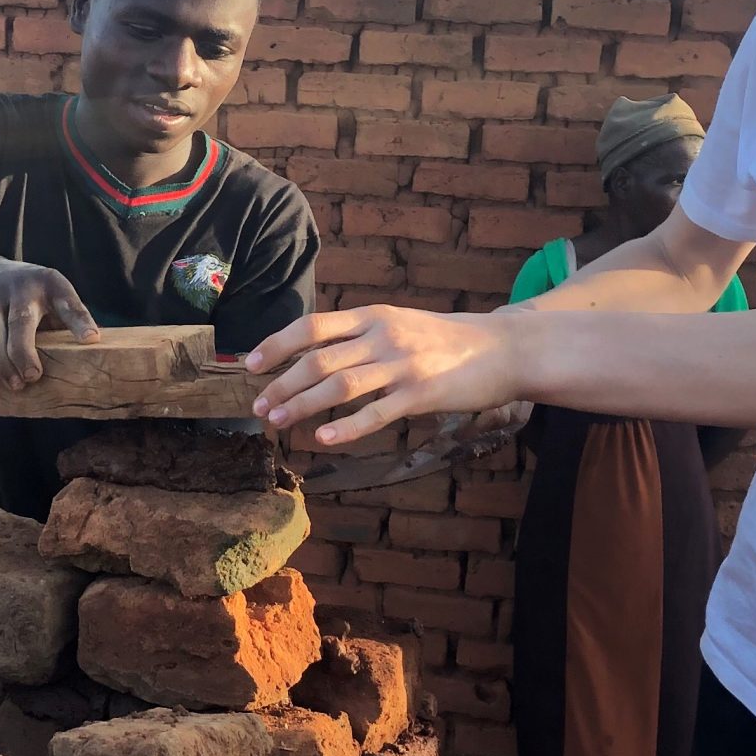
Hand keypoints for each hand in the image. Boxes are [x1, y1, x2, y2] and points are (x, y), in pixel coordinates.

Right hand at [0, 259, 99, 388]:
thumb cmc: (27, 296)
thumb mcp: (51, 296)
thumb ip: (69, 319)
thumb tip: (95, 350)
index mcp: (49, 283)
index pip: (67, 302)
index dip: (80, 321)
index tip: (91, 340)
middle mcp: (19, 286)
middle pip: (20, 320)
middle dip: (25, 352)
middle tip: (33, 377)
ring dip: (1, 360)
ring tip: (14, 384)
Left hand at [245, 306, 524, 445]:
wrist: (504, 348)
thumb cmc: (446, 339)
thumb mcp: (400, 323)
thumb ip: (362, 334)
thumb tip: (315, 353)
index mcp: (373, 315)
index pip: (312, 327)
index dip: (276, 345)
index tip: (251, 365)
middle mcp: (382, 336)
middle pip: (318, 361)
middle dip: (282, 385)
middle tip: (259, 408)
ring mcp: (402, 365)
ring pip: (339, 387)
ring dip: (302, 406)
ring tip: (278, 423)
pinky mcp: (421, 394)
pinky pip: (376, 413)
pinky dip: (347, 427)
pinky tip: (324, 439)